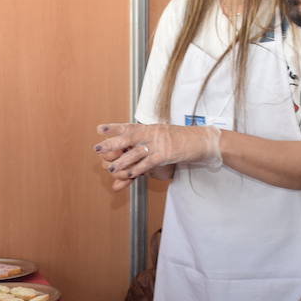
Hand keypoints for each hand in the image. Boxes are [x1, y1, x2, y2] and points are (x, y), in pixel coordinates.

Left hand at [93, 122, 222, 190]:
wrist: (203, 140)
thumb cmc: (183, 140)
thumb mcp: (164, 135)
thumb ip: (150, 140)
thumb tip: (138, 148)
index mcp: (151, 127)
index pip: (129, 126)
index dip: (113, 128)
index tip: (99, 129)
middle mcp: (153, 133)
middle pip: (127, 137)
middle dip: (111, 144)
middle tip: (97, 148)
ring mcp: (159, 143)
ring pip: (135, 152)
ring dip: (122, 162)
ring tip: (111, 168)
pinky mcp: (166, 154)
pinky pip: (149, 163)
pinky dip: (138, 170)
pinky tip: (130, 175)